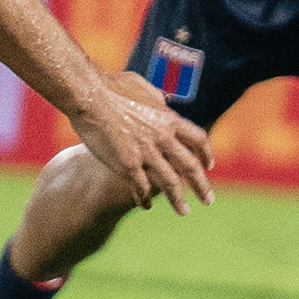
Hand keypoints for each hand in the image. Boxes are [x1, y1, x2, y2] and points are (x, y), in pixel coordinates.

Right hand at [78, 69, 215, 211]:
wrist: (90, 96)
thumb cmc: (112, 87)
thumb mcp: (144, 88)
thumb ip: (157, 99)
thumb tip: (165, 101)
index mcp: (169, 119)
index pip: (198, 140)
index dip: (206, 154)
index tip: (208, 166)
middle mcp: (163, 138)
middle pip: (190, 166)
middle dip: (202, 186)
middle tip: (208, 200)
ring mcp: (146, 152)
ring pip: (170, 183)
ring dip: (178, 200)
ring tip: (184, 212)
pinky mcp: (128, 164)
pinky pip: (141, 188)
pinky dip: (145, 199)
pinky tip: (146, 206)